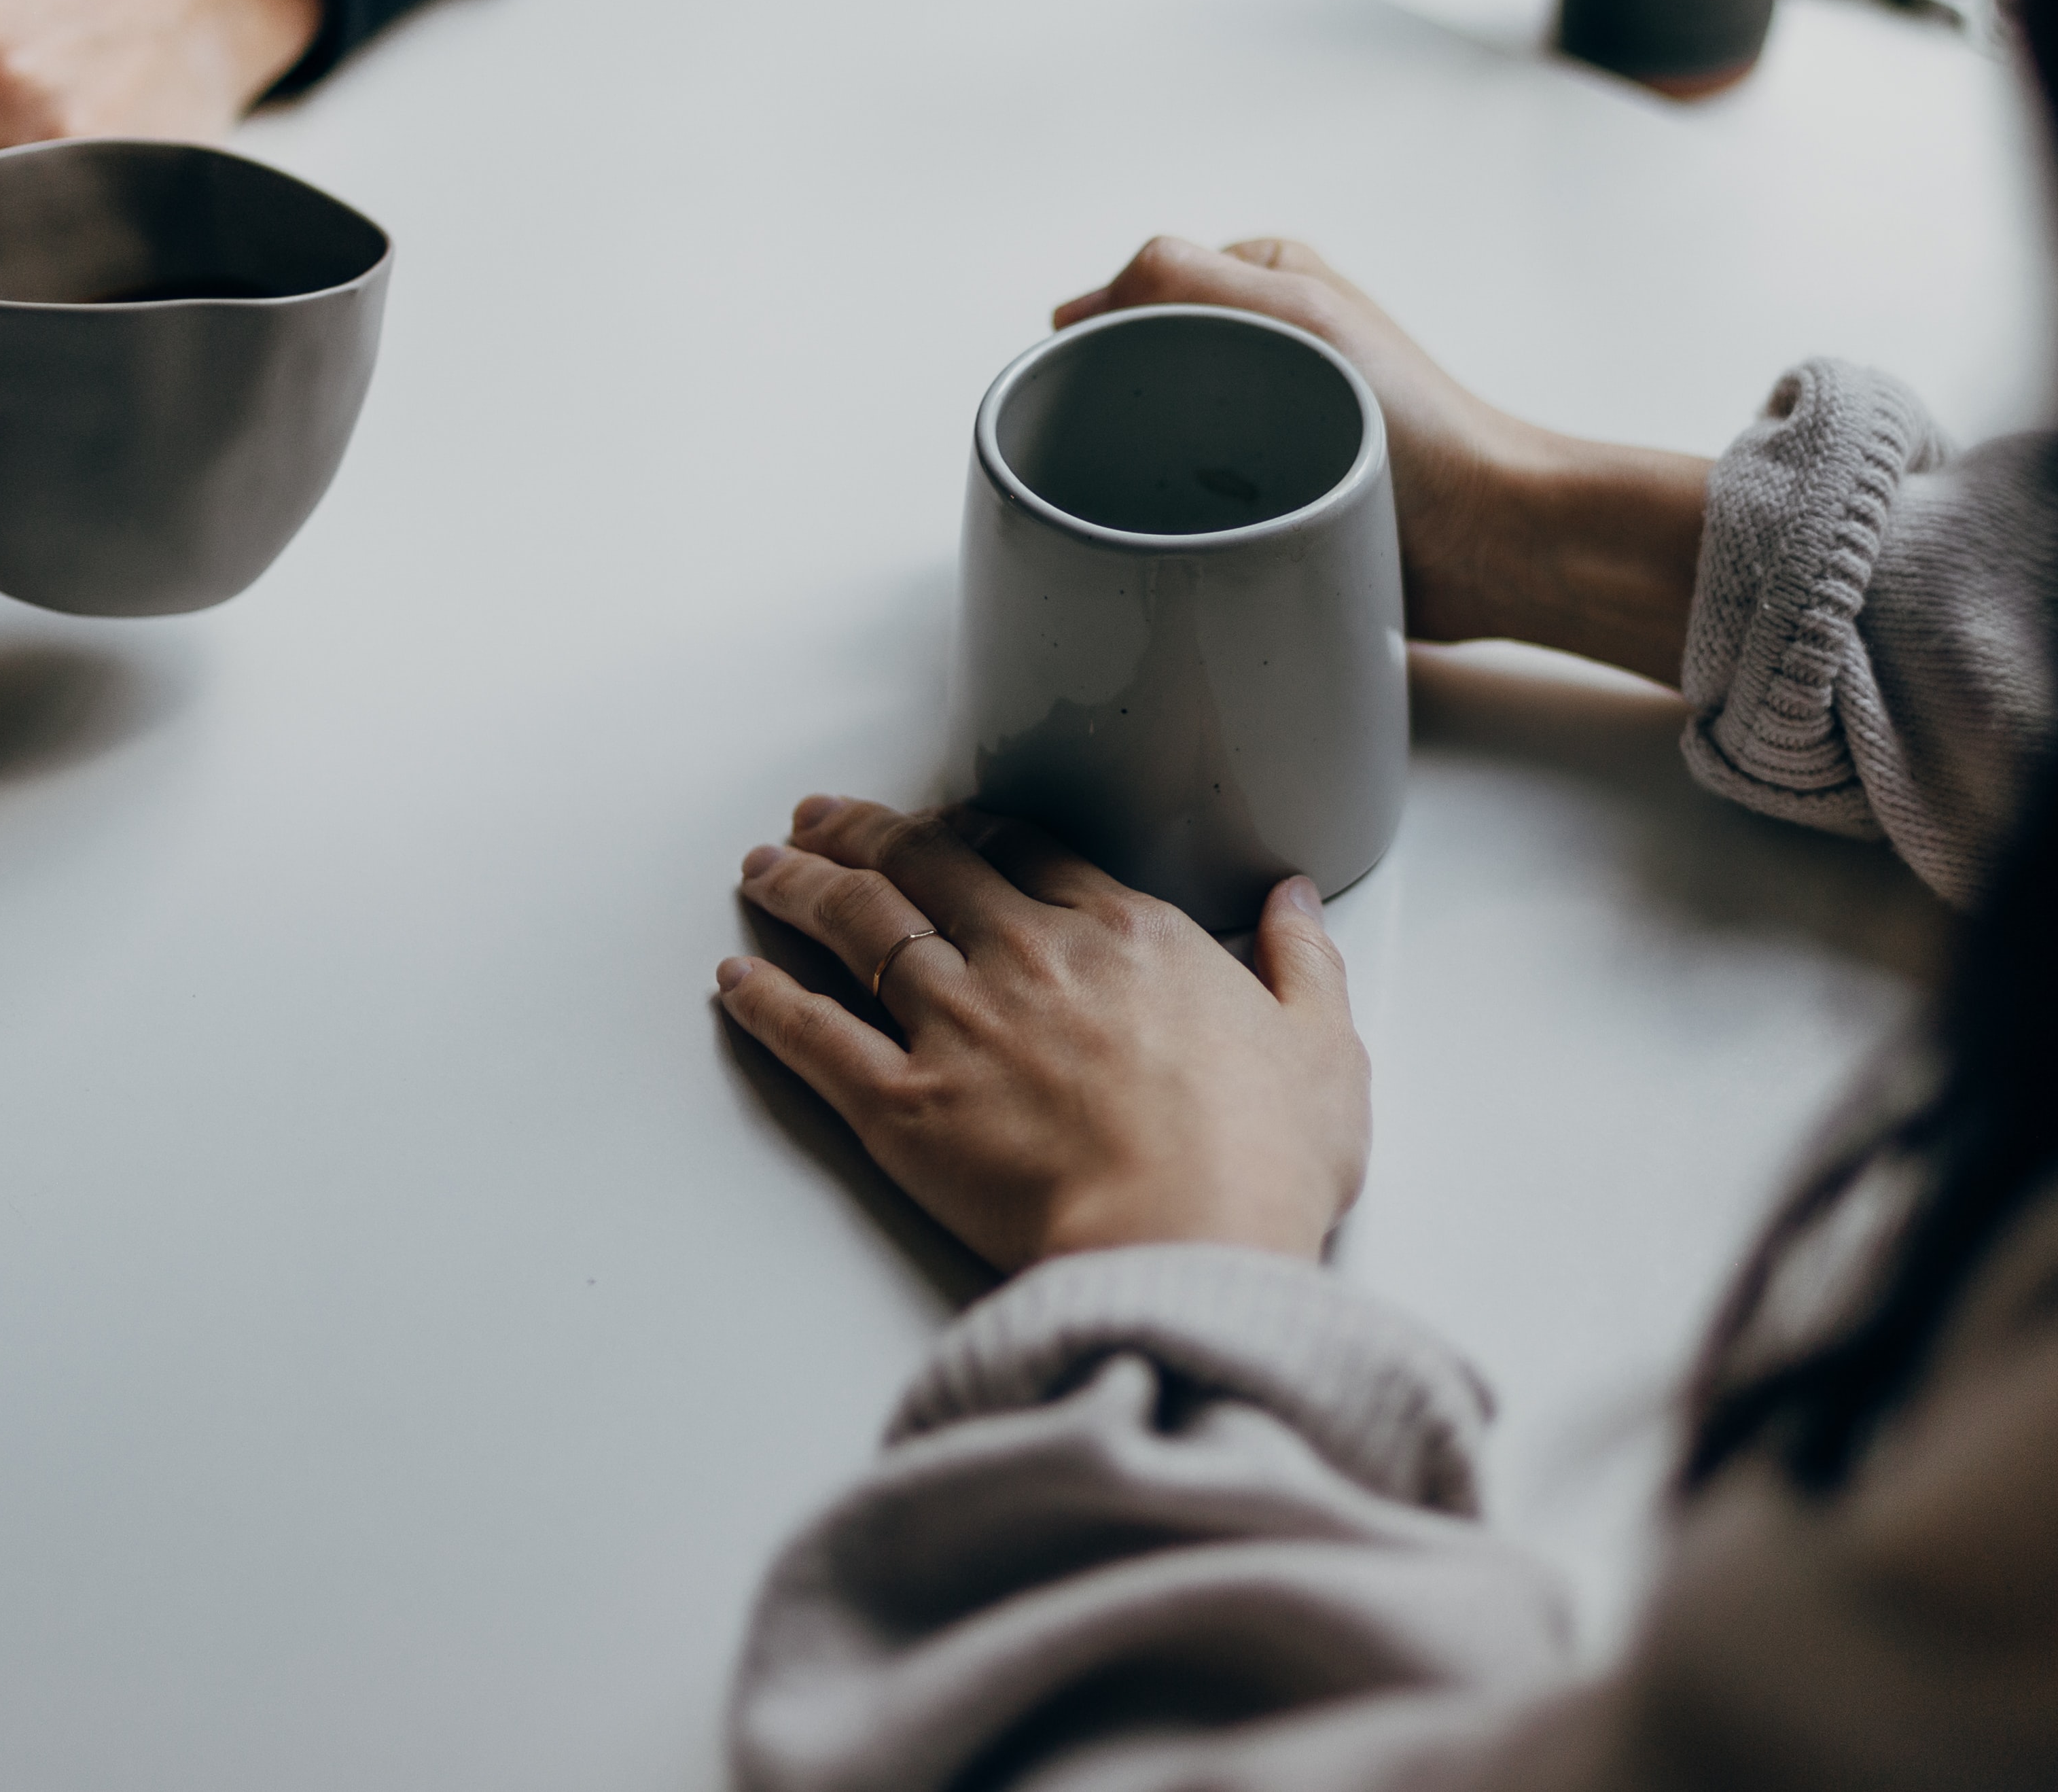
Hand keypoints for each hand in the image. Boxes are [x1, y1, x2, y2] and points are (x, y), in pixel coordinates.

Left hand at [716, 795, 1368, 1272]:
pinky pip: (813, 1037)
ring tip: (764, 865)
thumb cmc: (1262, 1160)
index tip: (941, 822)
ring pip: (858, 927)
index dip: (970, 828)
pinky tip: (734, 979)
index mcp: (1126, 935)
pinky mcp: (903, 1107)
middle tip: (821, 814)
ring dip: (801, 887)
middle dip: (865, 831)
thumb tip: (1295, 901)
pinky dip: (766, 1002)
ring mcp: (958, 1026)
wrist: (1188, 1243)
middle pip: (925, 866)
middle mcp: (1029, 958)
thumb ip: (1303, 963)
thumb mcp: (1323, 1049)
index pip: (1026, 851)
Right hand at [1058, 237, 1710, 686]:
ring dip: (1142, 470)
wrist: (1490, 541)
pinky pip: (1194, 498)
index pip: (1137, 292)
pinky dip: (1175, 514)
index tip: (1081, 393)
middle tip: (1109, 458)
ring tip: (1146, 501)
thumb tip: (1077, 310)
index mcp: (1267, 281)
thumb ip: (1185, 278)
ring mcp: (1269, 422)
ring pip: (1159, 437)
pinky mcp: (1276, 494)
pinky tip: (1173, 537)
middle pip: (1140, 367)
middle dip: (1114, 410)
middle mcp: (1265, 344)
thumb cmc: (1417, 426)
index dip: (1098, 340)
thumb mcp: (1298, 314)